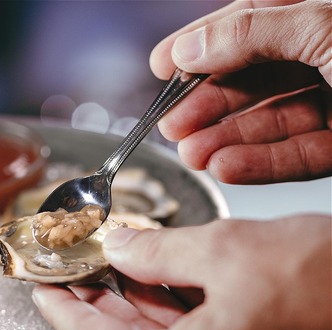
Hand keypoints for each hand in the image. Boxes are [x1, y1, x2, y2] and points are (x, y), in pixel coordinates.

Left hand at [32, 216, 331, 329]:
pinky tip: (160, 282)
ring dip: (135, 308)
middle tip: (73, 268)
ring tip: (110, 265)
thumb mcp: (230, 250)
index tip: (42, 286)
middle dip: (97, 302)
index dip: (62, 308)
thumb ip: (158, 251)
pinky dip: (175, 321)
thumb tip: (121, 246)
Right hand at [149, 0, 331, 183]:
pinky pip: (301, 157)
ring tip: (191, 154)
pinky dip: (261, 164)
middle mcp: (330, 55)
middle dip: (208, 104)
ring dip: (226, 140)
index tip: (162, 64)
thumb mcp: (323, 25)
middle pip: (256, 78)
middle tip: (171, 123)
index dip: (202, 42)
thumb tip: (191, 47)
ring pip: (274, 121)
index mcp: (323, 15)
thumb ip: (253, 33)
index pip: (251, 20)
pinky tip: (226, 167)